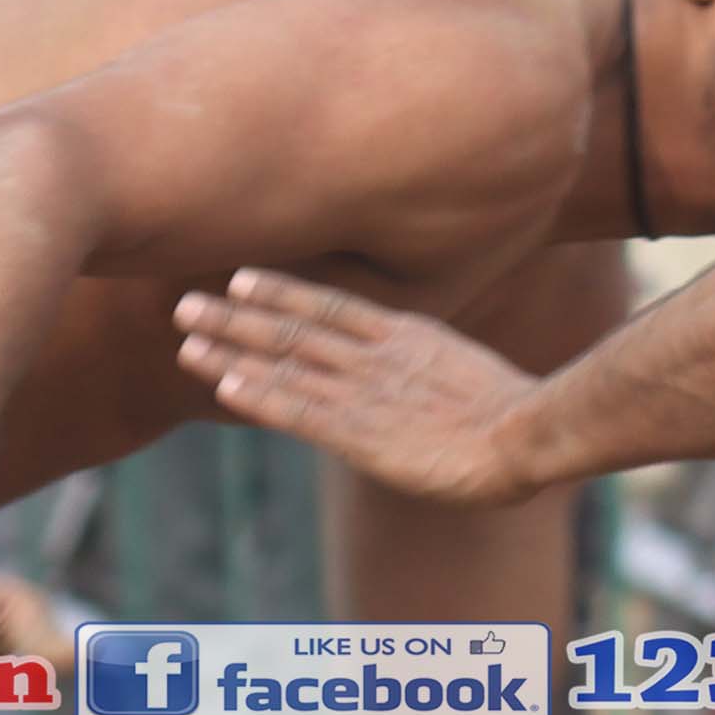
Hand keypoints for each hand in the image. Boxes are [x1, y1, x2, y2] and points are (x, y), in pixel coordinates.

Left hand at [175, 267, 545, 500]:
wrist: (528, 435)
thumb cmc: (515, 415)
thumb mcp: (468, 371)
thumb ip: (430, 365)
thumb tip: (413, 369)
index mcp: (406, 336)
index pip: (330, 306)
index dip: (281, 292)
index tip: (239, 279)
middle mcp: (377, 357)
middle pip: (294, 328)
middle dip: (237, 316)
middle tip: (185, 302)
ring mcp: (366, 392)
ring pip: (287, 362)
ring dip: (233, 348)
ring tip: (186, 335)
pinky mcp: (362, 432)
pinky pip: (300, 408)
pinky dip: (260, 393)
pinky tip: (225, 383)